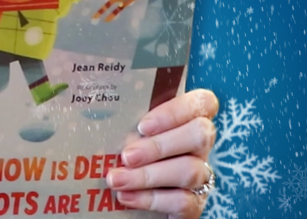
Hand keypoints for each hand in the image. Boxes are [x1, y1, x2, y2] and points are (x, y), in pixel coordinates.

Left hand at [106, 89, 218, 218]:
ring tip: (117, 179)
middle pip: (200, 134)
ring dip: (149, 175)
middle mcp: (200, 145)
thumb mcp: (129, 132)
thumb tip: (103, 116)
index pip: (202, 102)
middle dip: (159, 146)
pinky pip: (183, 202)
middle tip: (127, 156)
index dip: (176, 111)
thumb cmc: (130, 152)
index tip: (143, 126)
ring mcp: (202, 174)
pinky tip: (126, 196)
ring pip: (190, 170)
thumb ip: (126, 122)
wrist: (133, 201)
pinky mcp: (196, 204)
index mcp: (189, 118)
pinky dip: (151, 199)